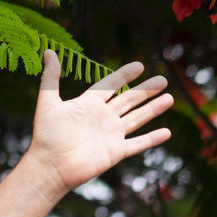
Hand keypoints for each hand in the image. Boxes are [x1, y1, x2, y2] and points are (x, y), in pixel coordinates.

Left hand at [25, 50, 173, 197]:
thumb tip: (49, 51)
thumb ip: (50, 78)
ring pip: (137, 118)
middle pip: (128, 100)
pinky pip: (138, 143)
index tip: (139, 66)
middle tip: (162, 80)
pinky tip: (166, 132)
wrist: (50, 166)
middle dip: (145, 90)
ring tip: (170, 98)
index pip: (109, 86)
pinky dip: (152, 138)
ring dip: (153, 109)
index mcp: (87, 104)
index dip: (123, 76)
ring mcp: (110, 135)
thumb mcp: (48, 102)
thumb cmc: (46, 135)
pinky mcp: (116, 151)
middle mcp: (102, 118)